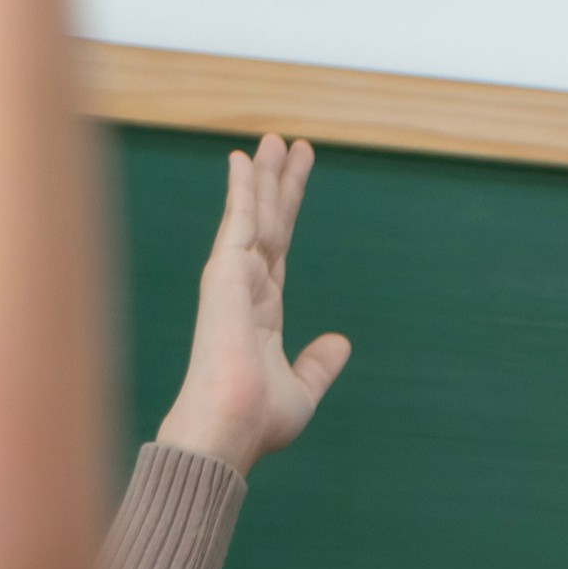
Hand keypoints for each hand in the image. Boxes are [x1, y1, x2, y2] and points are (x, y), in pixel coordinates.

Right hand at [156, 136, 354, 470]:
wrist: (230, 429)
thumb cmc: (257, 421)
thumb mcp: (302, 390)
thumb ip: (319, 365)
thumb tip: (341, 342)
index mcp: (261, 313)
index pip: (278, 249)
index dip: (286, 213)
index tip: (294, 181)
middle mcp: (246, 289)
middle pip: (268, 223)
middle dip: (278, 184)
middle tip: (290, 144)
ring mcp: (234, 279)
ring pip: (256, 214)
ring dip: (266, 176)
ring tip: (278, 139)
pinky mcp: (226, 273)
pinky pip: (239, 221)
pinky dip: (242, 188)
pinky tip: (246, 159)